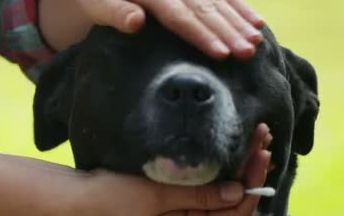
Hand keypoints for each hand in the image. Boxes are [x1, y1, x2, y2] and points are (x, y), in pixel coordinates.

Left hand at [64, 0, 264, 59]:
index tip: (220, 54)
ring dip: (238, 21)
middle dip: (227, 32)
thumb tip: (138, 22)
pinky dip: (240, 5)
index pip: (178, 15)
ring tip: (257, 42)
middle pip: (203, 8)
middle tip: (247, 54)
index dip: (200, 35)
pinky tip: (257, 21)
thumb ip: (114, 12)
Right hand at [75, 124, 271, 215]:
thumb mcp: (155, 198)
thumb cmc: (112, 201)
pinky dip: (221, 167)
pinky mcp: (177, 199)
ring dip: (240, 166)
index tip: (260, 154)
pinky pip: (207, 187)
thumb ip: (197, 196)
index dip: (252, 184)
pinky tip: (229, 149)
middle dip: (251, 170)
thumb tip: (239, 192)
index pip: (234, 213)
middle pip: (234, 202)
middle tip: (263, 136)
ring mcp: (185, 212)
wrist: (81, 199)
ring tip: (255, 138)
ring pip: (224, 192)